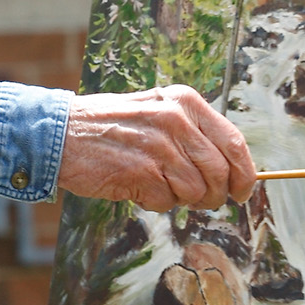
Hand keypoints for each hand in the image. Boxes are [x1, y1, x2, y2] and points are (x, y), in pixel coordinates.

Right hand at [58, 85, 257, 210]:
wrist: (59, 133)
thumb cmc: (109, 127)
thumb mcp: (156, 111)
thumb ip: (192, 133)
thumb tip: (231, 169)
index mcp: (184, 102)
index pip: (234, 143)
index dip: (245, 174)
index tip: (243, 191)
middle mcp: (176, 120)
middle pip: (220, 173)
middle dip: (213, 195)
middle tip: (196, 198)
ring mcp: (159, 147)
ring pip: (197, 192)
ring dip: (180, 198)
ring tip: (155, 184)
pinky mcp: (142, 172)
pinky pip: (167, 202)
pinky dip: (155, 202)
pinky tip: (135, 186)